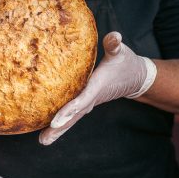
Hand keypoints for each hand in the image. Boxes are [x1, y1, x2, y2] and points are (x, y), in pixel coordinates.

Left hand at [39, 31, 156, 145]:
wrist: (135, 77)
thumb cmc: (125, 62)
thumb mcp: (120, 52)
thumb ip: (114, 45)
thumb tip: (116, 36)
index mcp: (97, 86)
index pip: (81, 100)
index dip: (68, 110)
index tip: (55, 120)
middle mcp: (92, 99)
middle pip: (73, 115)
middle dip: (59, 127)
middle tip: (44, 139)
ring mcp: (89, 103)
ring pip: (72, 119)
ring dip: (58, 130)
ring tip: (43, 141)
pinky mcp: (86, 104)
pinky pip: (72, 116)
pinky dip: (61, 124)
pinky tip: (48, 131)